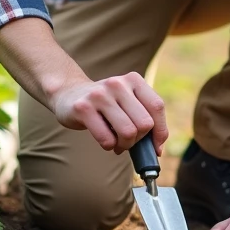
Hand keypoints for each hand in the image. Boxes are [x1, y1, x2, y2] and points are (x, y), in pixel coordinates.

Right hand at [49, 72, 168, 155]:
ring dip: (124, 145)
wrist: (68, 94)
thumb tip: (158, 150)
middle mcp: (117, 83)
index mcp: (133, 79)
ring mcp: (99, 95)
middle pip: (144, 123)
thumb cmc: (105, 105)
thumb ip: (144, 118)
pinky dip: (109, 146)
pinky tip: (105, 141)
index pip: (157, 107)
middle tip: (128, 142)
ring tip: (117, 144)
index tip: (156, 147)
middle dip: (139, 140)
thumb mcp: (127, 102)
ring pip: (128, 132)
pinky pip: (107, 139)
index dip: (160, 131)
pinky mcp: (83, 108)